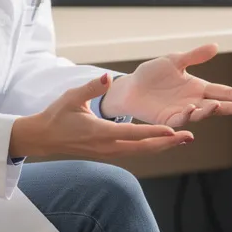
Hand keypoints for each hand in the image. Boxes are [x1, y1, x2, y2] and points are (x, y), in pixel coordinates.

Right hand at [9, 73, 192, 158]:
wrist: (43, 138)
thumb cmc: (56, 115)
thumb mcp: (72, 97)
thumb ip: (91, 87)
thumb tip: (109, 78)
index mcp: (100, 133)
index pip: (132, 134)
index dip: (153, 132)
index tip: (172, 130)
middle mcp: (107, 147)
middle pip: (143, 149)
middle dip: (167, 143)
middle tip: (188, 137)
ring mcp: (108, 153)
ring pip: (140, 152)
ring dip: (162, 147)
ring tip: (182, 140)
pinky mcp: (107, 153)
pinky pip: (133, 152)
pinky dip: (150, 147)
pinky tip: (162, 142)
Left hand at [100, 43, 231, 125]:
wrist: (130, 87)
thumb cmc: (152, 73)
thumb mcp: (174, 60)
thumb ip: (195, 56)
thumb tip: (216, 46)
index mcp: (198, 87)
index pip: (225, 91)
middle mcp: (194, 101)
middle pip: (219, 105)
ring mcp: (183, 112)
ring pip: (201, 114)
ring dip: (209, 110)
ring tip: (216, 104)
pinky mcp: (168, 120)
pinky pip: (181, 119)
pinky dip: (188, 116)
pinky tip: (192, 109)